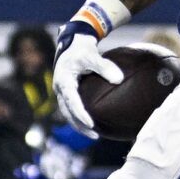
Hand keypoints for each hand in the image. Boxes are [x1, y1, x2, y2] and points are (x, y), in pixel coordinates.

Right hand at [52, 20, 122, 135]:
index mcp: (64, 81)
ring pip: (68, 113)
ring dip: (79, 125)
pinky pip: (72, 109)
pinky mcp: (67, 92)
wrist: (73, 42)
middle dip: (80, 126)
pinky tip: (93, 123)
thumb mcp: (92, 55)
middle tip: (95, 136)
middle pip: (67, 113)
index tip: (91, 124)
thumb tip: (119, 80)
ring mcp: (62, 92)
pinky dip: (80, 118)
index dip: (80, 114)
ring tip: (95, 134)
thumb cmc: (82, 49)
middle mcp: (60, 89)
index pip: (71, 102)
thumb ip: (105, 67)